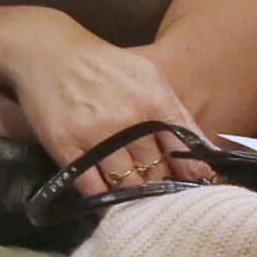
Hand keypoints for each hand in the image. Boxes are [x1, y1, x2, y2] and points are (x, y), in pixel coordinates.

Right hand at [0, 15, 207, 196]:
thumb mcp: (149, 76)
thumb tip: (205, 149)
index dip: (193, 171)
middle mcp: (128, 119)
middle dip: (163, 185)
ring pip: (126, 181)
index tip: (198, 187)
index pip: (183, 147)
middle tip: (166, 197)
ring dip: (135, 194)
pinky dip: (104, 199)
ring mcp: (96, 135)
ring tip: (141, 202)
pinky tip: (111, 203)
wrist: (51, 53)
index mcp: (154, 100)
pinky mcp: (66, 147)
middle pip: (155, 169)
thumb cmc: (106, 66)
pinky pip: (92, 185)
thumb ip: (175, 112)